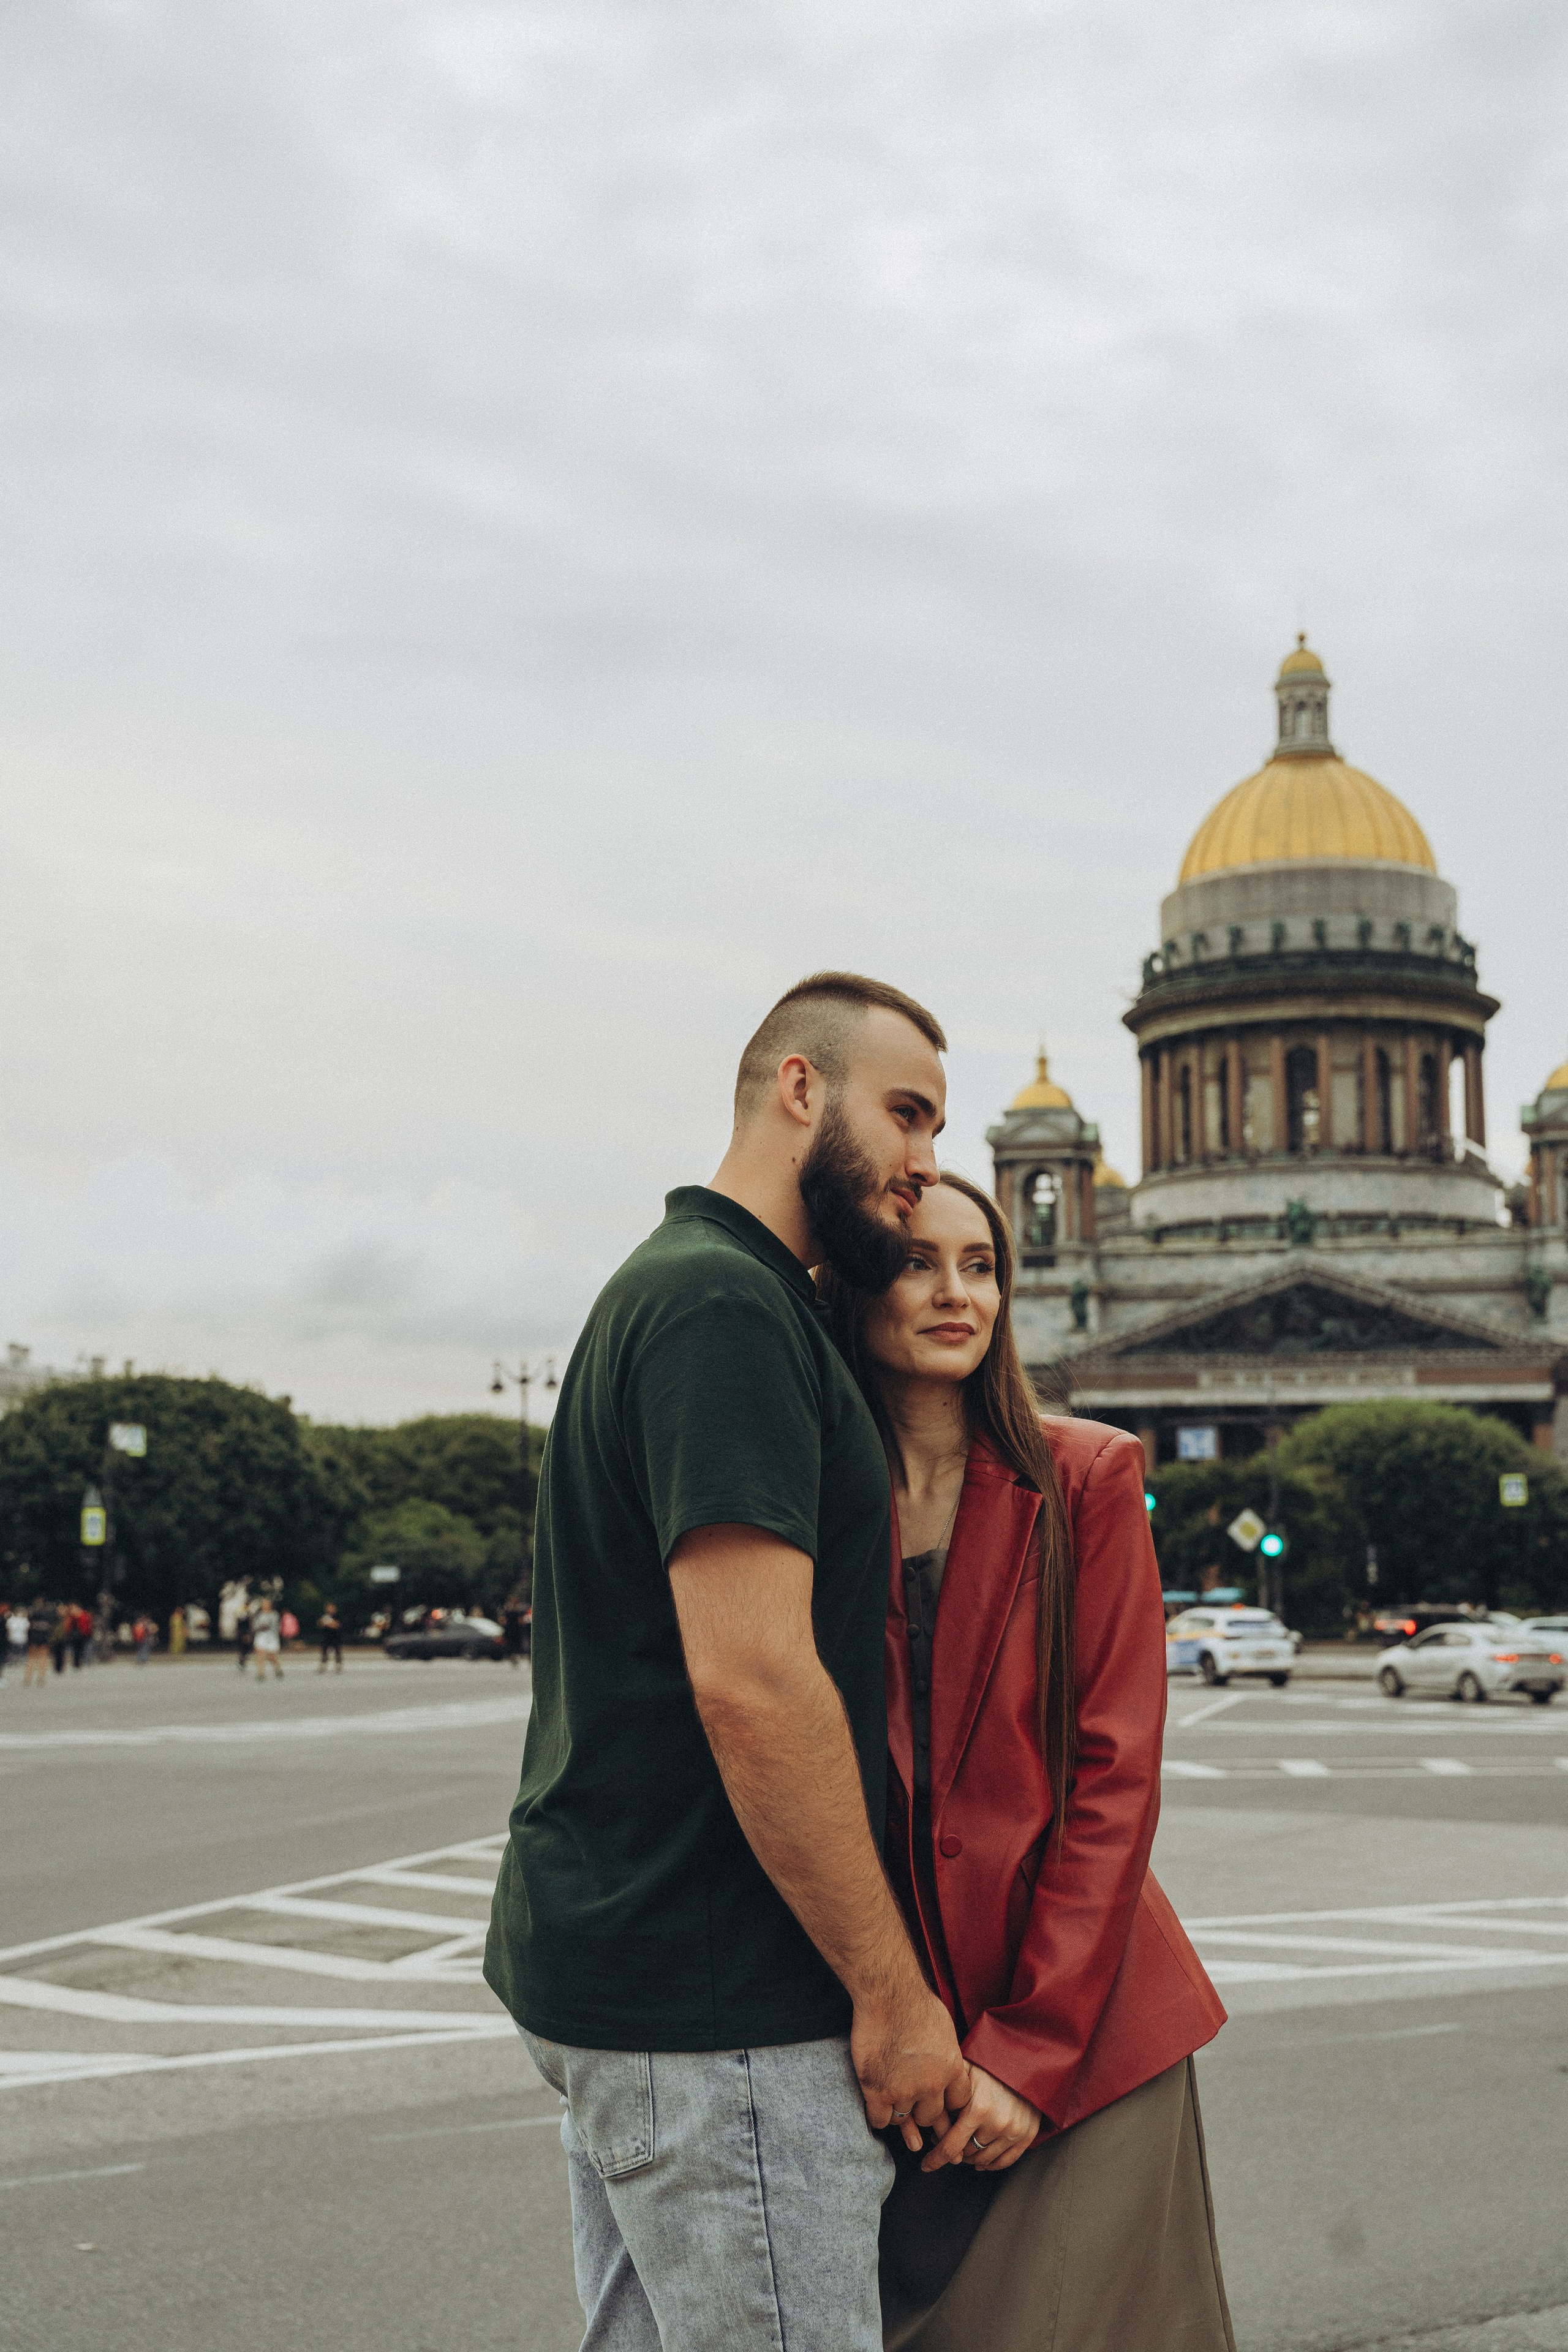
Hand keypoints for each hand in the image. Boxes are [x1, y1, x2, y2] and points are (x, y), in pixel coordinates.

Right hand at [852, 1980, 970, 2150]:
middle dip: (920, 2111)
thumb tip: (948, 2066)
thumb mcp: (945, 2030)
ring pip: (902, 2120)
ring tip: (889, 2097)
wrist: (888, 1992)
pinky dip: (877, 2115)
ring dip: (896, 2111)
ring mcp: (904, 2091)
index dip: (946, 2103)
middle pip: (930, 2116)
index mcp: (951, 2069)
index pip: (957, 2103)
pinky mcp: (877, 2091)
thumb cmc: (914, 2002)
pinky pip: (879, 2120)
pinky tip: (875, 2104)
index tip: (936, 2099)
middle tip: (910, 2101)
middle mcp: (932, 2085)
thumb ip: (947, 2055)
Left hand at [921, 2063, 1041, 2174]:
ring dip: (970, 2158)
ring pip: (984, 2160)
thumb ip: (947, 2091)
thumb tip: (927, 2109)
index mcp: (977, 2109)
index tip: (925, 2165)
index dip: (936, 2159)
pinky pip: (1005, 2161)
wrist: (1024, 2062)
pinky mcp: (1027, 2136)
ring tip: (963, 2147)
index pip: (951, 2147)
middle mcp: (997, 2124)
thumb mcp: (965, 2071)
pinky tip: (981, 2160)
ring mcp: (1013, 2132)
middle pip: (966, 2154)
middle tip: (946, 2140)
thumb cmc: (989, 2066)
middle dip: (953, 2150)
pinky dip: (991, 2164)